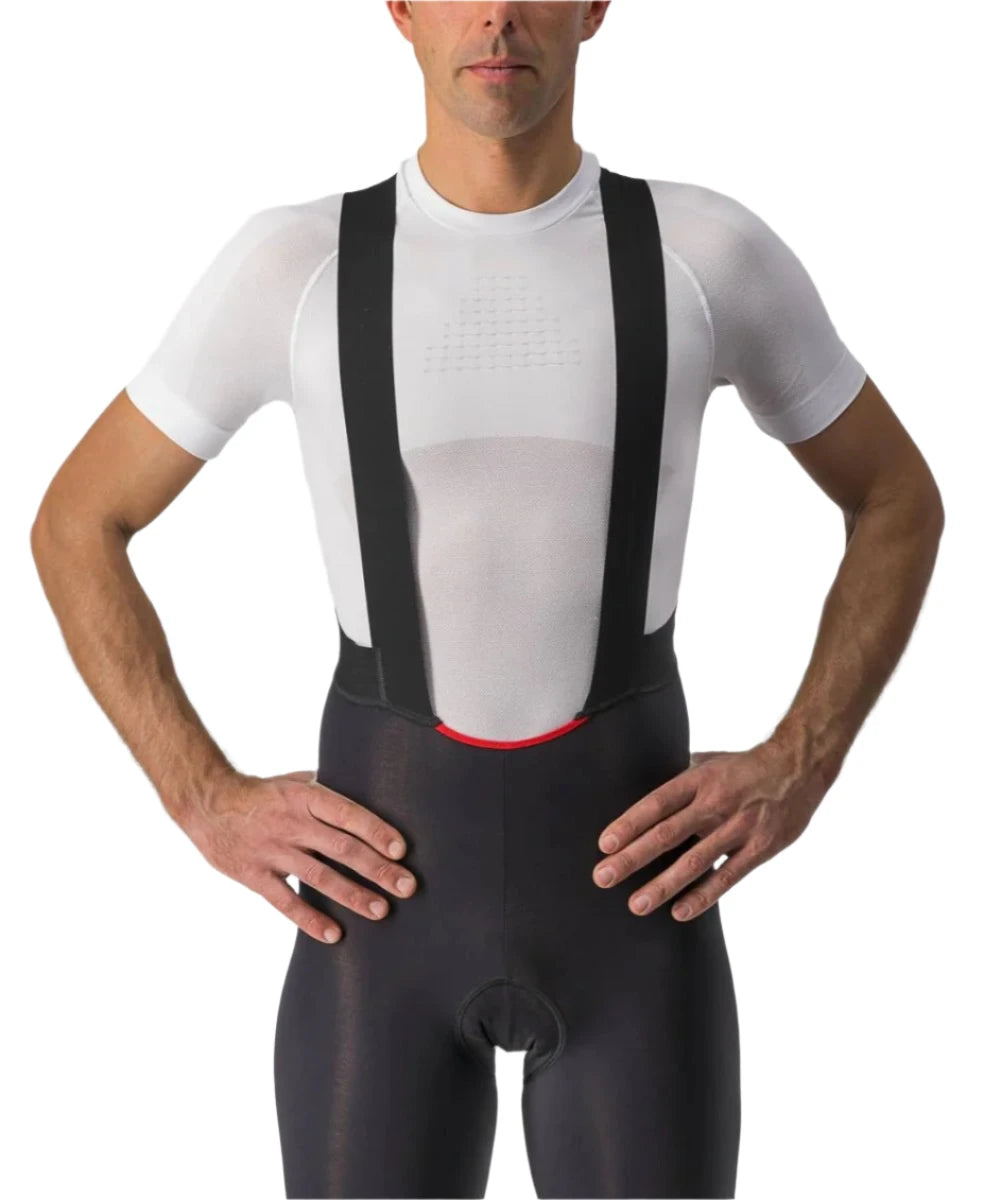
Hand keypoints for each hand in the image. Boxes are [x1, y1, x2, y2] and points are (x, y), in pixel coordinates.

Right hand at [178, 768, 417, 942]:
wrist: (207, 802)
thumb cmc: (261, 792)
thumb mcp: (294, 781)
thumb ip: (326, 791)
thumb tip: (367, 789)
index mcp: (306, 797)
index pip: (348, 814)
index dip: (376, 831)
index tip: (401, 850)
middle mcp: (292, 824)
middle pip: (341, 848)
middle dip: (377, 869)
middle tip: (407, 886)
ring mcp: (273, 851)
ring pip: (319, 877)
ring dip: (352, 895)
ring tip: (381, 911)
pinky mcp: (254, 875)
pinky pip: (285, 901)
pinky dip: (309, 919)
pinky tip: (333, 934)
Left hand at [592, 741, 826, 919]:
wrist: (800, 766)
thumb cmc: (748, 766)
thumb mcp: (710, 761)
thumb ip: (682, 779)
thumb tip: (653, 795)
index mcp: (698, 780)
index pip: (656, 804)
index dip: (629, 824)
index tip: (605, 844)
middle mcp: (714, 804)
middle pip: (666, 834)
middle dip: (632, 858)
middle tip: (603, 877)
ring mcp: (737, 828)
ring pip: (694, 862)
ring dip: (662, 885)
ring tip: (637, 904)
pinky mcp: (759, 848)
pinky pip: (727, 877)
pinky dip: (703, 896)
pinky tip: (680, 912)